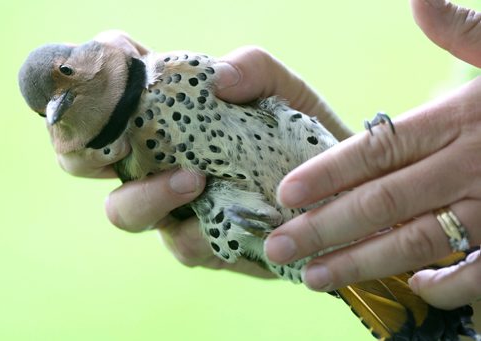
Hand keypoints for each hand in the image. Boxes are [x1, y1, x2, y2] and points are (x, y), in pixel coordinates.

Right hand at [60, 40, 349, 275]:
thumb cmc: (300, 132)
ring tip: (193, 178)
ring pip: (125, 211)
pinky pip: (183, 245)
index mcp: (166, 119)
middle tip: (119, 141)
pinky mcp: (204, 244)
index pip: (107, 96)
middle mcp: (157, 162)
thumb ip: (254, 69)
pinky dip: (199, 232)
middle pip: (84, 161)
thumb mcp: (284, 91)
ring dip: (148, 195)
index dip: (93, 80)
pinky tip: (236, 216)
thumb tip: (218, 78)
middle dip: (82, 150)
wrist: (338, 188)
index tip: (115, 64)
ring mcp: (174, 207)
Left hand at [266, 0, 480, 309]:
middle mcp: (468, 166)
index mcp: (456, 120)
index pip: (378, 149)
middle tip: (279, 247)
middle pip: (382, 203)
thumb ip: (463, 31)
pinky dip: (447, 285)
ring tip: (314, 277)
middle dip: (325, 228)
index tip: (286, 194)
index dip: (328, 172)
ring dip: (361, 263)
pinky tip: (413, 287)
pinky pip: (480, 273)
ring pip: (416, 242)